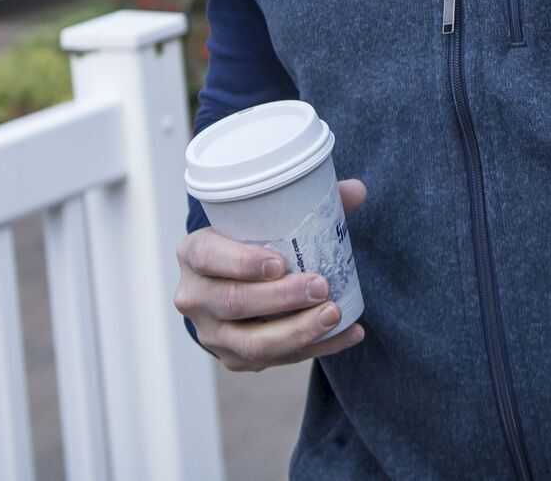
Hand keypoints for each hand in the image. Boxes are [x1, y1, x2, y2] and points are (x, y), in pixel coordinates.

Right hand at [173, 177, 367, 371]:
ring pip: (252, 342)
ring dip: (298, 331)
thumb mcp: (262, 220)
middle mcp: (194, 296)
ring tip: (334, 313)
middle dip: (281, 298)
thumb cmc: (249, 243)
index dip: (240, 262)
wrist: (229, 282)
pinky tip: (348, 333)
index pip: (208, 257)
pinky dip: (317, 348)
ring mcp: (211, 333)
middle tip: (320, 286)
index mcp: (193, 253)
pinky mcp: (234, 359)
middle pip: (233, 302)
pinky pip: (276, 360)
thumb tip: (357, 190)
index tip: (279, 263)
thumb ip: (308, 203)